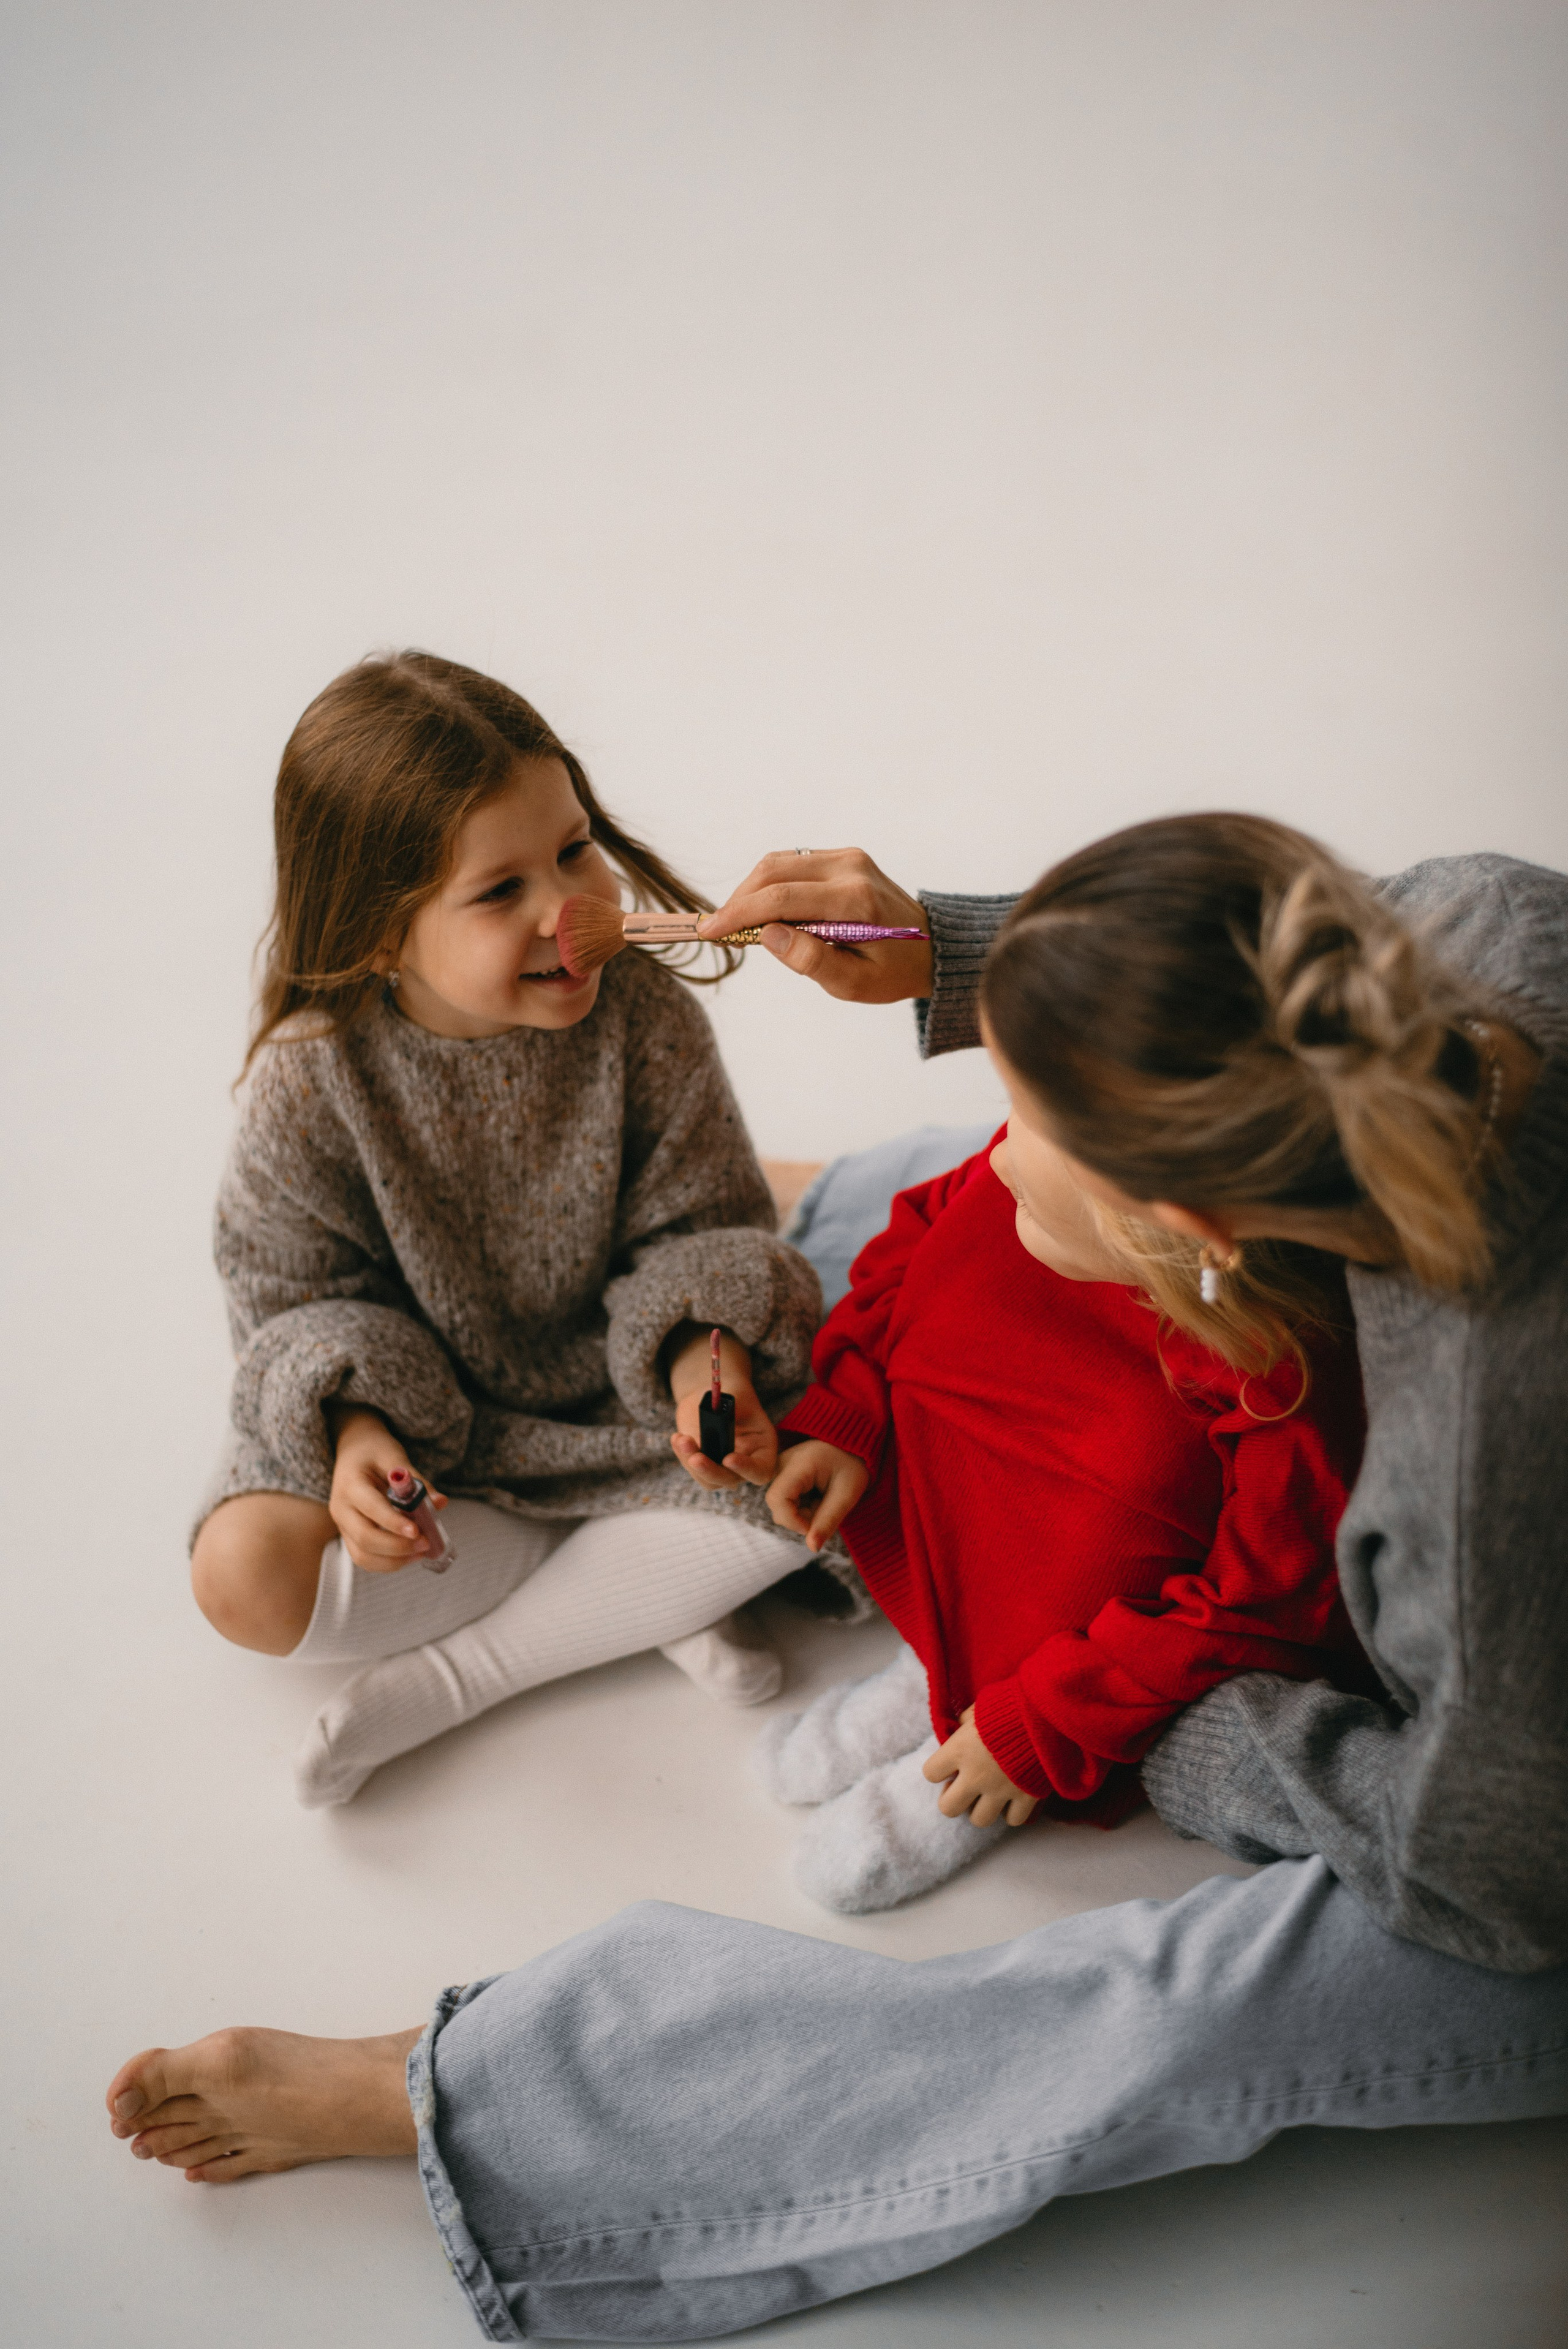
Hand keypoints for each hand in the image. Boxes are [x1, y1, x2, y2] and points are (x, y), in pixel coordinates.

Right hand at [326, 1405, 447, 1570]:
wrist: (353, 1451)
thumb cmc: (374, 1451)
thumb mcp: (395, 1457)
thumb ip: (417, 1481)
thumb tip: (440, 1503)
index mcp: (350, 1484)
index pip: (371, 1509)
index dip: (394, 1523)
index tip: (418, 1531)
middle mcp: (341, 1508)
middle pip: (365, 1538)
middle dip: (397, 1546)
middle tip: (425, 1543)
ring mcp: (342, 1525)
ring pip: (363, 1556)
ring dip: (394, 1561)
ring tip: (420, 1552)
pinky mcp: (349, 1536)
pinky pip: (365, 1558)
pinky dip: (387, 1562)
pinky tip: (409, 1555)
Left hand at [667, 1326, 776, 1489]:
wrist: (714, 1396)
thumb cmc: (732, 1393)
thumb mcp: (735, 1397)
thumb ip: (728, 1411)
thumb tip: (714, 1420)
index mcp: (763, 1447)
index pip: (761, 1470)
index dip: (747, 1469)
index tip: (728, 1458)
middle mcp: (746, 1462)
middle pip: (731, 1479)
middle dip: (711, 1470)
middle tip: (695, 1458)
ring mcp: (724, 1467)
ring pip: (709, 1480)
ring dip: (691, 1462)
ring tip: (682, 1439)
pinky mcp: (705, 1464)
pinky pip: (693, 1470)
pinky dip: (683, 1456)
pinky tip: (678, 1438)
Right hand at [699, 848, 933, 1003]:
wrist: (931, 947)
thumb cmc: (891, 972)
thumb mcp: (854, 984)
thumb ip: (811, 960)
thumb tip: (766, 934)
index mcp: (854, 901)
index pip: (781, 897)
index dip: (739, 912)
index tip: (709, 930)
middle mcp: (851, 868)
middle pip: (774, 870)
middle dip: (738, 899)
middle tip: (718, 928)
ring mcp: (848, 857)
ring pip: (779, 861)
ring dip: (751, 889)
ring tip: (738, 922)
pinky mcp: (845, 856)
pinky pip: (794, 862)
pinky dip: (771, 883)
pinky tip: (764, 909)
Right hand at [764, 1438, 868, 1551]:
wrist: (852, 1445)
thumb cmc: (852, 1466)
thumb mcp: (847, 1495)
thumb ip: (828, 1521)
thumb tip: (813, 1548)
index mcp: (798, 1463)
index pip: (778, 1499)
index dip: (794, 1521)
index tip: (816, 1525)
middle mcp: (781, 1463)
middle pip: (776, 1506)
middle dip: (800, 1518)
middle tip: (826, 1508)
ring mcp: (778, 1467)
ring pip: (780, 1506)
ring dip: (802, 1514)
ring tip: (823, 1500)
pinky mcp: (780, 1474)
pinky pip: (784, 1500)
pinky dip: (801, 1507)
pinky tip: (816, 1496)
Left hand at [923, 1706, 1037, 1828]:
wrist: (1047, 1711)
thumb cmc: (1009, 1704)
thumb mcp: (979, 1707)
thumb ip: (965, 1723)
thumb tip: (958, 1731)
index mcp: (959, 1750)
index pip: (930, 1773)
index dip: (938, 1770)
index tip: (948, 1764)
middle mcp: (976, 1775)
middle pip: (948, 1808)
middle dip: (953, 1799)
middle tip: (964, 1786)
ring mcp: (1001, 1790)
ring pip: (979, 1820)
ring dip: (982, 1808)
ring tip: (988, 1794)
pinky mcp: (1026, 1796)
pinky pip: (1013, 1820)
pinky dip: (1012, 1812)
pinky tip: (1013, 1797)